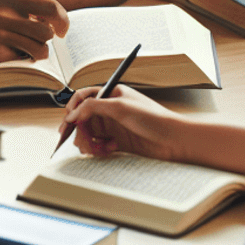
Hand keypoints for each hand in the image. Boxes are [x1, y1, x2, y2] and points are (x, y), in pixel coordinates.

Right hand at [0, 0, 69, 64]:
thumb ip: (18, 6)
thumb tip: (49, 21)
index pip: (50, 7)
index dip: (62, 20)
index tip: (61, 30)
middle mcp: (5, 13)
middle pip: (47, 31)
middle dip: (47, 40)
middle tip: (39, 42)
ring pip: (39, 48)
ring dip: (37, 53)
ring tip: (26, 52)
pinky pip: (21, 59)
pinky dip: (20, 60)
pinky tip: (6, 56)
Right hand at [58, 85, 183, 160]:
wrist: (175, 140)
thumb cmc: (153, 118)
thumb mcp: (119, 107)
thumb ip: (92, 107)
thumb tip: (72, 114)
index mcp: (111, 94)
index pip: (84, 97)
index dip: (73, 108)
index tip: (69, 121)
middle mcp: (111, 109)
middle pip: (84, 118)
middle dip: (79, 129)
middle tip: (79, 141)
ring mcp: (114, 126)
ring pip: (90, 133)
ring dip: (88, 141)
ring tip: (93, 149)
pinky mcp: (119, 142)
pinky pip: (99, 145)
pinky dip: (99, 149)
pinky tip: (108, 150)